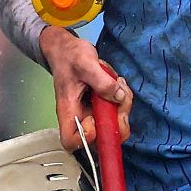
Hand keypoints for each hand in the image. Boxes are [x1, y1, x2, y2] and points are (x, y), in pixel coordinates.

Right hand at [40, 27, 131, 151]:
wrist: (67, 49)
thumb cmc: (69, 56)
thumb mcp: (85, 63)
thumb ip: (102, 81)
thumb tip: (118, 96)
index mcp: (68, 110)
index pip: (71, 141)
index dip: (86, 138)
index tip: (95, 118)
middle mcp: (80, 116)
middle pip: (98, 139)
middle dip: (116, 123)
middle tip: (120, 100)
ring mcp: (91, 112)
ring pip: (112, 126)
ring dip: (123, 108)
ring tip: (119, 85)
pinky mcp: (101, 107)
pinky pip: (116, 113)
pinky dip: (123, 100)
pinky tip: (118, 84)